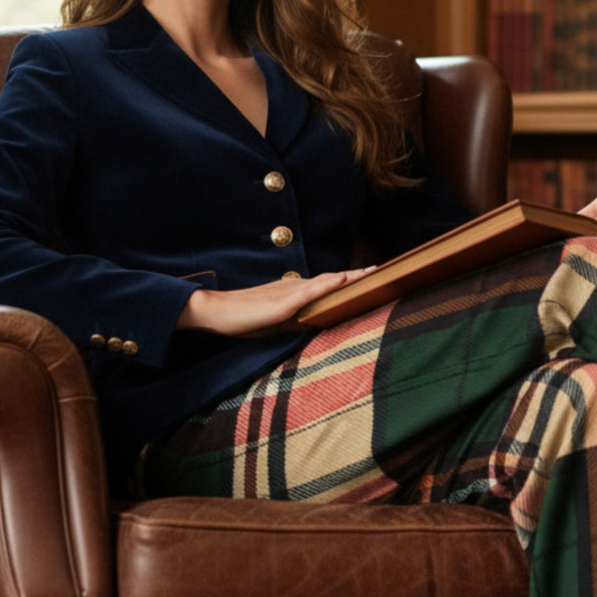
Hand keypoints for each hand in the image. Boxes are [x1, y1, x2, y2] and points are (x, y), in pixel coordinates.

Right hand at [177, 267, 376, 336]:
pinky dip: (328, 286)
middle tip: (381, 271)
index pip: (326, 284)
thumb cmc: (240, 319)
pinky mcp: (281, 303)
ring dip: (350, 277)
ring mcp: (288, 293)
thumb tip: (315, 326)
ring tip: (372, 273)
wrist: (214, 312)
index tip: (369, 277)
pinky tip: (342, 280)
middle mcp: (294, 288)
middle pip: (331, 279)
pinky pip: (309, 292)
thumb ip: (295, 321)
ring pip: (325, 282)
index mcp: (293, 293)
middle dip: (357, 276)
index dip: (348, 280)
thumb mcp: (274, 323)